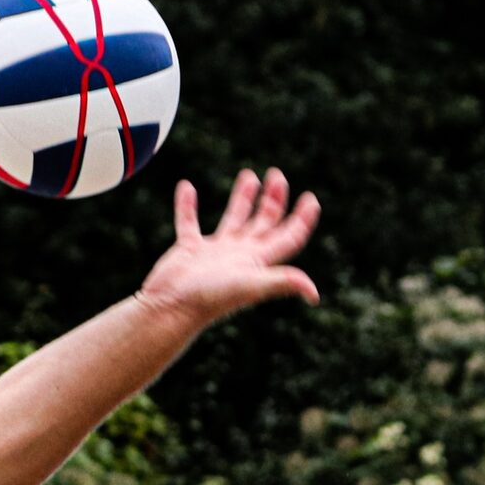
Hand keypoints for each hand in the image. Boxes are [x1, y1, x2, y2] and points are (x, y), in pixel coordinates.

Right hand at [139, 167, 319, 330]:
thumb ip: (281, 282)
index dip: (302, 219)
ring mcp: (214, 252)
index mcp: (257, 260)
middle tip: (277, 176)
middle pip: (264, 223)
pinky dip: (187, 205)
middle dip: (273, 200)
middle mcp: (239, 255)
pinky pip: (189, 222)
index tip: (311, 199)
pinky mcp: (188, 250)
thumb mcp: (250, 285)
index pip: (288, 236)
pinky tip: (186, 186)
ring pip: (233, 219)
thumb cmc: (209, 298)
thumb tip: (314, 295)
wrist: (171, 309)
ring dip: (242, 197)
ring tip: (249, 175)